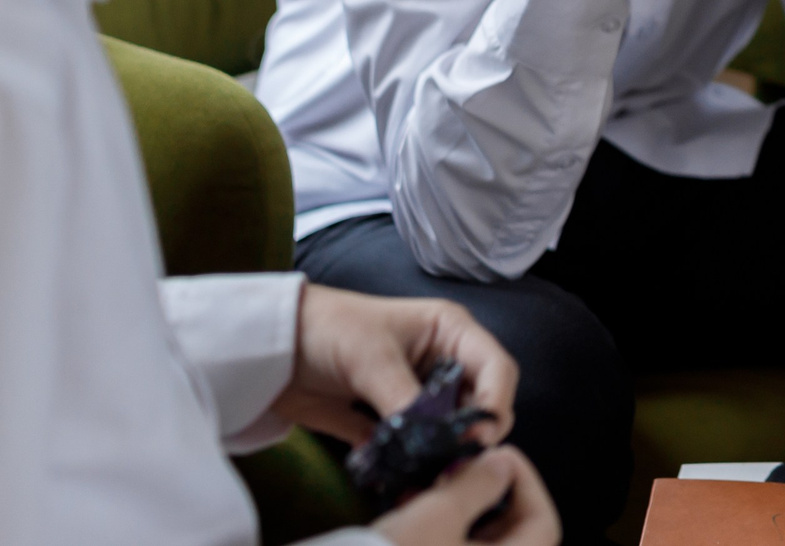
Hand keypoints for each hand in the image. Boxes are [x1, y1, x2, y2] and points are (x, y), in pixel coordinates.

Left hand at [270, 284, 519, 448]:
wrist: (268, 345)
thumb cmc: (328, 328)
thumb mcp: (372, 358)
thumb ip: (407, 399)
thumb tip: (433, 444)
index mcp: (451, 333)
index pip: (496, 369)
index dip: (496, 402)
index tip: (479, 437)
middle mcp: (441, 363)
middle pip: (478, 404)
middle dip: (471, 434)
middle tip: (453, 463)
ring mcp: (415, 393)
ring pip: (447, 430)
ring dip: (440, 453)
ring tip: (425, 473)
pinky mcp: (387, 420)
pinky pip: (409, 448)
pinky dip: (406, 465)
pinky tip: (395, 476)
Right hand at [374, 446, 558, 545]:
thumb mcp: (438, 514)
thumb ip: (478, 483)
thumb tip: (502, 464)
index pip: (545, 523)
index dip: (527, 482)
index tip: (498, 455)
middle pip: (513, 533)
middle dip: (489, 496)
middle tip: (460, 469)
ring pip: (478, 544)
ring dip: (461, 512)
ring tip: (432, 485)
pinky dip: (439, 532)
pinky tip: (411, 507)